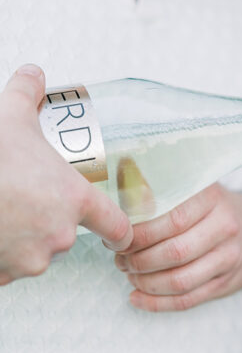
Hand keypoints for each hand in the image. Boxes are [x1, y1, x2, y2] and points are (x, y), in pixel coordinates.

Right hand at [0, 65, 132, 282]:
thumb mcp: (10, 116)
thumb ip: (27, 94)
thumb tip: (34, 75)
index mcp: (73, 200)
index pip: (116, 225)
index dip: (119, 230)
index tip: (118, 233)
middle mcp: (59, 236)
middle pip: (67, 235)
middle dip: (50, 221)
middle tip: (28, 200)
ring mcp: (30, 261)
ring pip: (36, 254)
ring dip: (26, 240)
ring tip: (6, 213)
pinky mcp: (2, 276)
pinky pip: (7, 269)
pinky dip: (1, 256)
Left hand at [114, 182, 241, 311]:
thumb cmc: (209, 208)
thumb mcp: (193, 189)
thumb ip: (159, 192)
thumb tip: (116, 204)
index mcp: (212, 198)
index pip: (171, 221)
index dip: (140, 235)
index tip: (119, 238)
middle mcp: (225, 226)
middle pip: (175, 253)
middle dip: (139, 261)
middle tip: (120, 260)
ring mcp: (229, 257)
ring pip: (181, 280)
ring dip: (146, 283)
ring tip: (129, 276)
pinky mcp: (226, 283)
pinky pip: (188, 300)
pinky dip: (156, 303)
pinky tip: (136, 298)